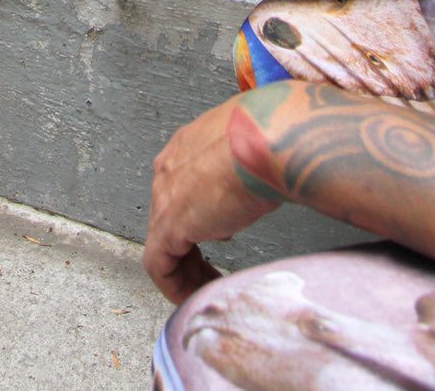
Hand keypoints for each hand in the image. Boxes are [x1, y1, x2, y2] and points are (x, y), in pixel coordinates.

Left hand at [144, 96, 281, 303]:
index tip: (224, 234)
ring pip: (163, 243)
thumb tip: (266, 185)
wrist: (269, 139)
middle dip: (192, 245)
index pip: (185, 187)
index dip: (203, 214)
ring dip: (186, 270)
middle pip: (171, 215)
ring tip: (208, 288)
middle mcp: (171, 167)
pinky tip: (196, 297)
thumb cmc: (275, 137)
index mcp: (192, 144)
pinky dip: (176, 285)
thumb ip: (254, 167)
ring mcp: (165, 195)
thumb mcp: (261, 150)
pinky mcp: (168, 225)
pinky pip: (160, 265)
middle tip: (212, 268)